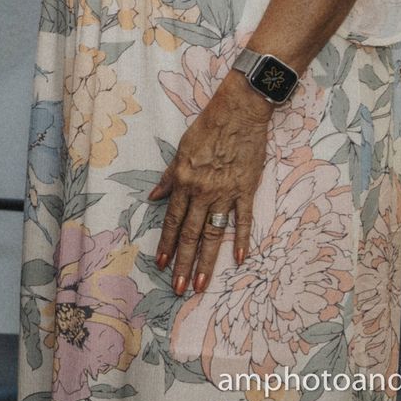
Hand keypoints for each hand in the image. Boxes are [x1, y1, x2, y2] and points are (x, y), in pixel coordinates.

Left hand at [147, 75, 270, 294]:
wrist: (239, 112)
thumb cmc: (208, 127)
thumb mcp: (180, 150)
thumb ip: (169, 177)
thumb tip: (154, 198)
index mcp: (184, 181)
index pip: (173, 220)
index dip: (167, 243)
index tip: (162, 264)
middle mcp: (203, 192)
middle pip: (191, 234)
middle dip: (184, 263)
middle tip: (179, 288)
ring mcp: (226, 193)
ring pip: (214, 234)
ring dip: (207, 261)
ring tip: (202, 284)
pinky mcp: (247, 190)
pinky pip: (243, 220)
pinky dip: (241, 240)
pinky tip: (239, 260)